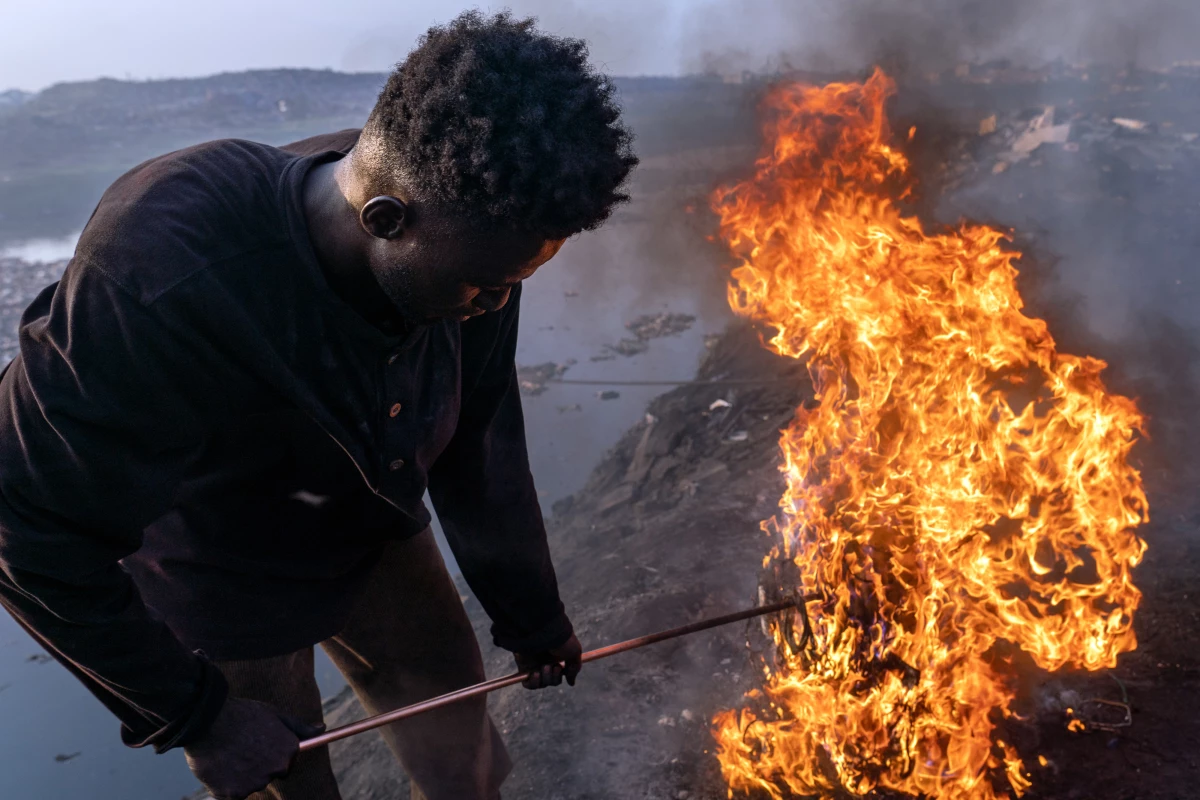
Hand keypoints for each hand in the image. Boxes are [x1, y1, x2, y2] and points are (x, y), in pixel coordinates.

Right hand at [184, 696, 324, 799]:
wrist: (207, 720)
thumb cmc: (242, 714)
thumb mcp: (275, 715)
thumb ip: (300, 727)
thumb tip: (322, 729)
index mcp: (289, 751)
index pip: (285, 763)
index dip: (270, 754)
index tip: (258, 745)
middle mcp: (277, 769)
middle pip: (268, 775)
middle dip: (256, 766)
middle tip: (241, 749)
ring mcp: (256, 783)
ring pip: (250, 785)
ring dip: (240, 776)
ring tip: (228, 754)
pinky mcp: (235, 794)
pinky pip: (232, 795)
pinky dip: (225, 785)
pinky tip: (220, 766)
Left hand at [513, 632, 582, 688]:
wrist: (546, 633)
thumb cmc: (562, 641)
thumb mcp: (575, 652)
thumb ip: (574, 669)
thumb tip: (571, 683)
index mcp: (555, 659)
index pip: (557, 677)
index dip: (558, 676)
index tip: (560, 667)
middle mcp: (544, 662)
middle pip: (550, 682)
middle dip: (553, 677)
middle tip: (554, 666)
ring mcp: (534, 665)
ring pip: (540, 684)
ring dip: (545, 678)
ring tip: (545, 666)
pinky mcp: (524, 667)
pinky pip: (528, 685)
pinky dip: (533, 683)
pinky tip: (536, 674)